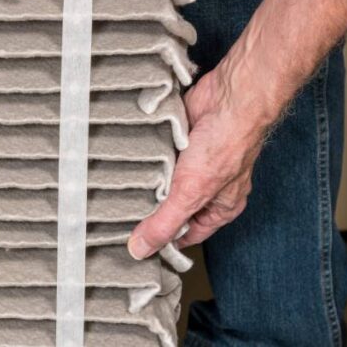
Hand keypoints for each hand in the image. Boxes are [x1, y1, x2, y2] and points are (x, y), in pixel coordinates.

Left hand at [127, 61, 272, 258]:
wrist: (229, 97)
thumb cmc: (226, 144)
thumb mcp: (192, 192)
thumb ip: (165, 222)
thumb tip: (140, 250)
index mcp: (218, 207)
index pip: (185, 235)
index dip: (162, 241)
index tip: (132, 245)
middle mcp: (206, 187)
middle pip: (169, 207)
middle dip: (148, 210)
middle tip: (117, 216)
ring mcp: (191, 163)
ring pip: (160, 181)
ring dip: (144, 181)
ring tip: (117, 189)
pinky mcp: (177, 141)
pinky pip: (155, 156)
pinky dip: (144, 157)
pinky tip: (127, 162)